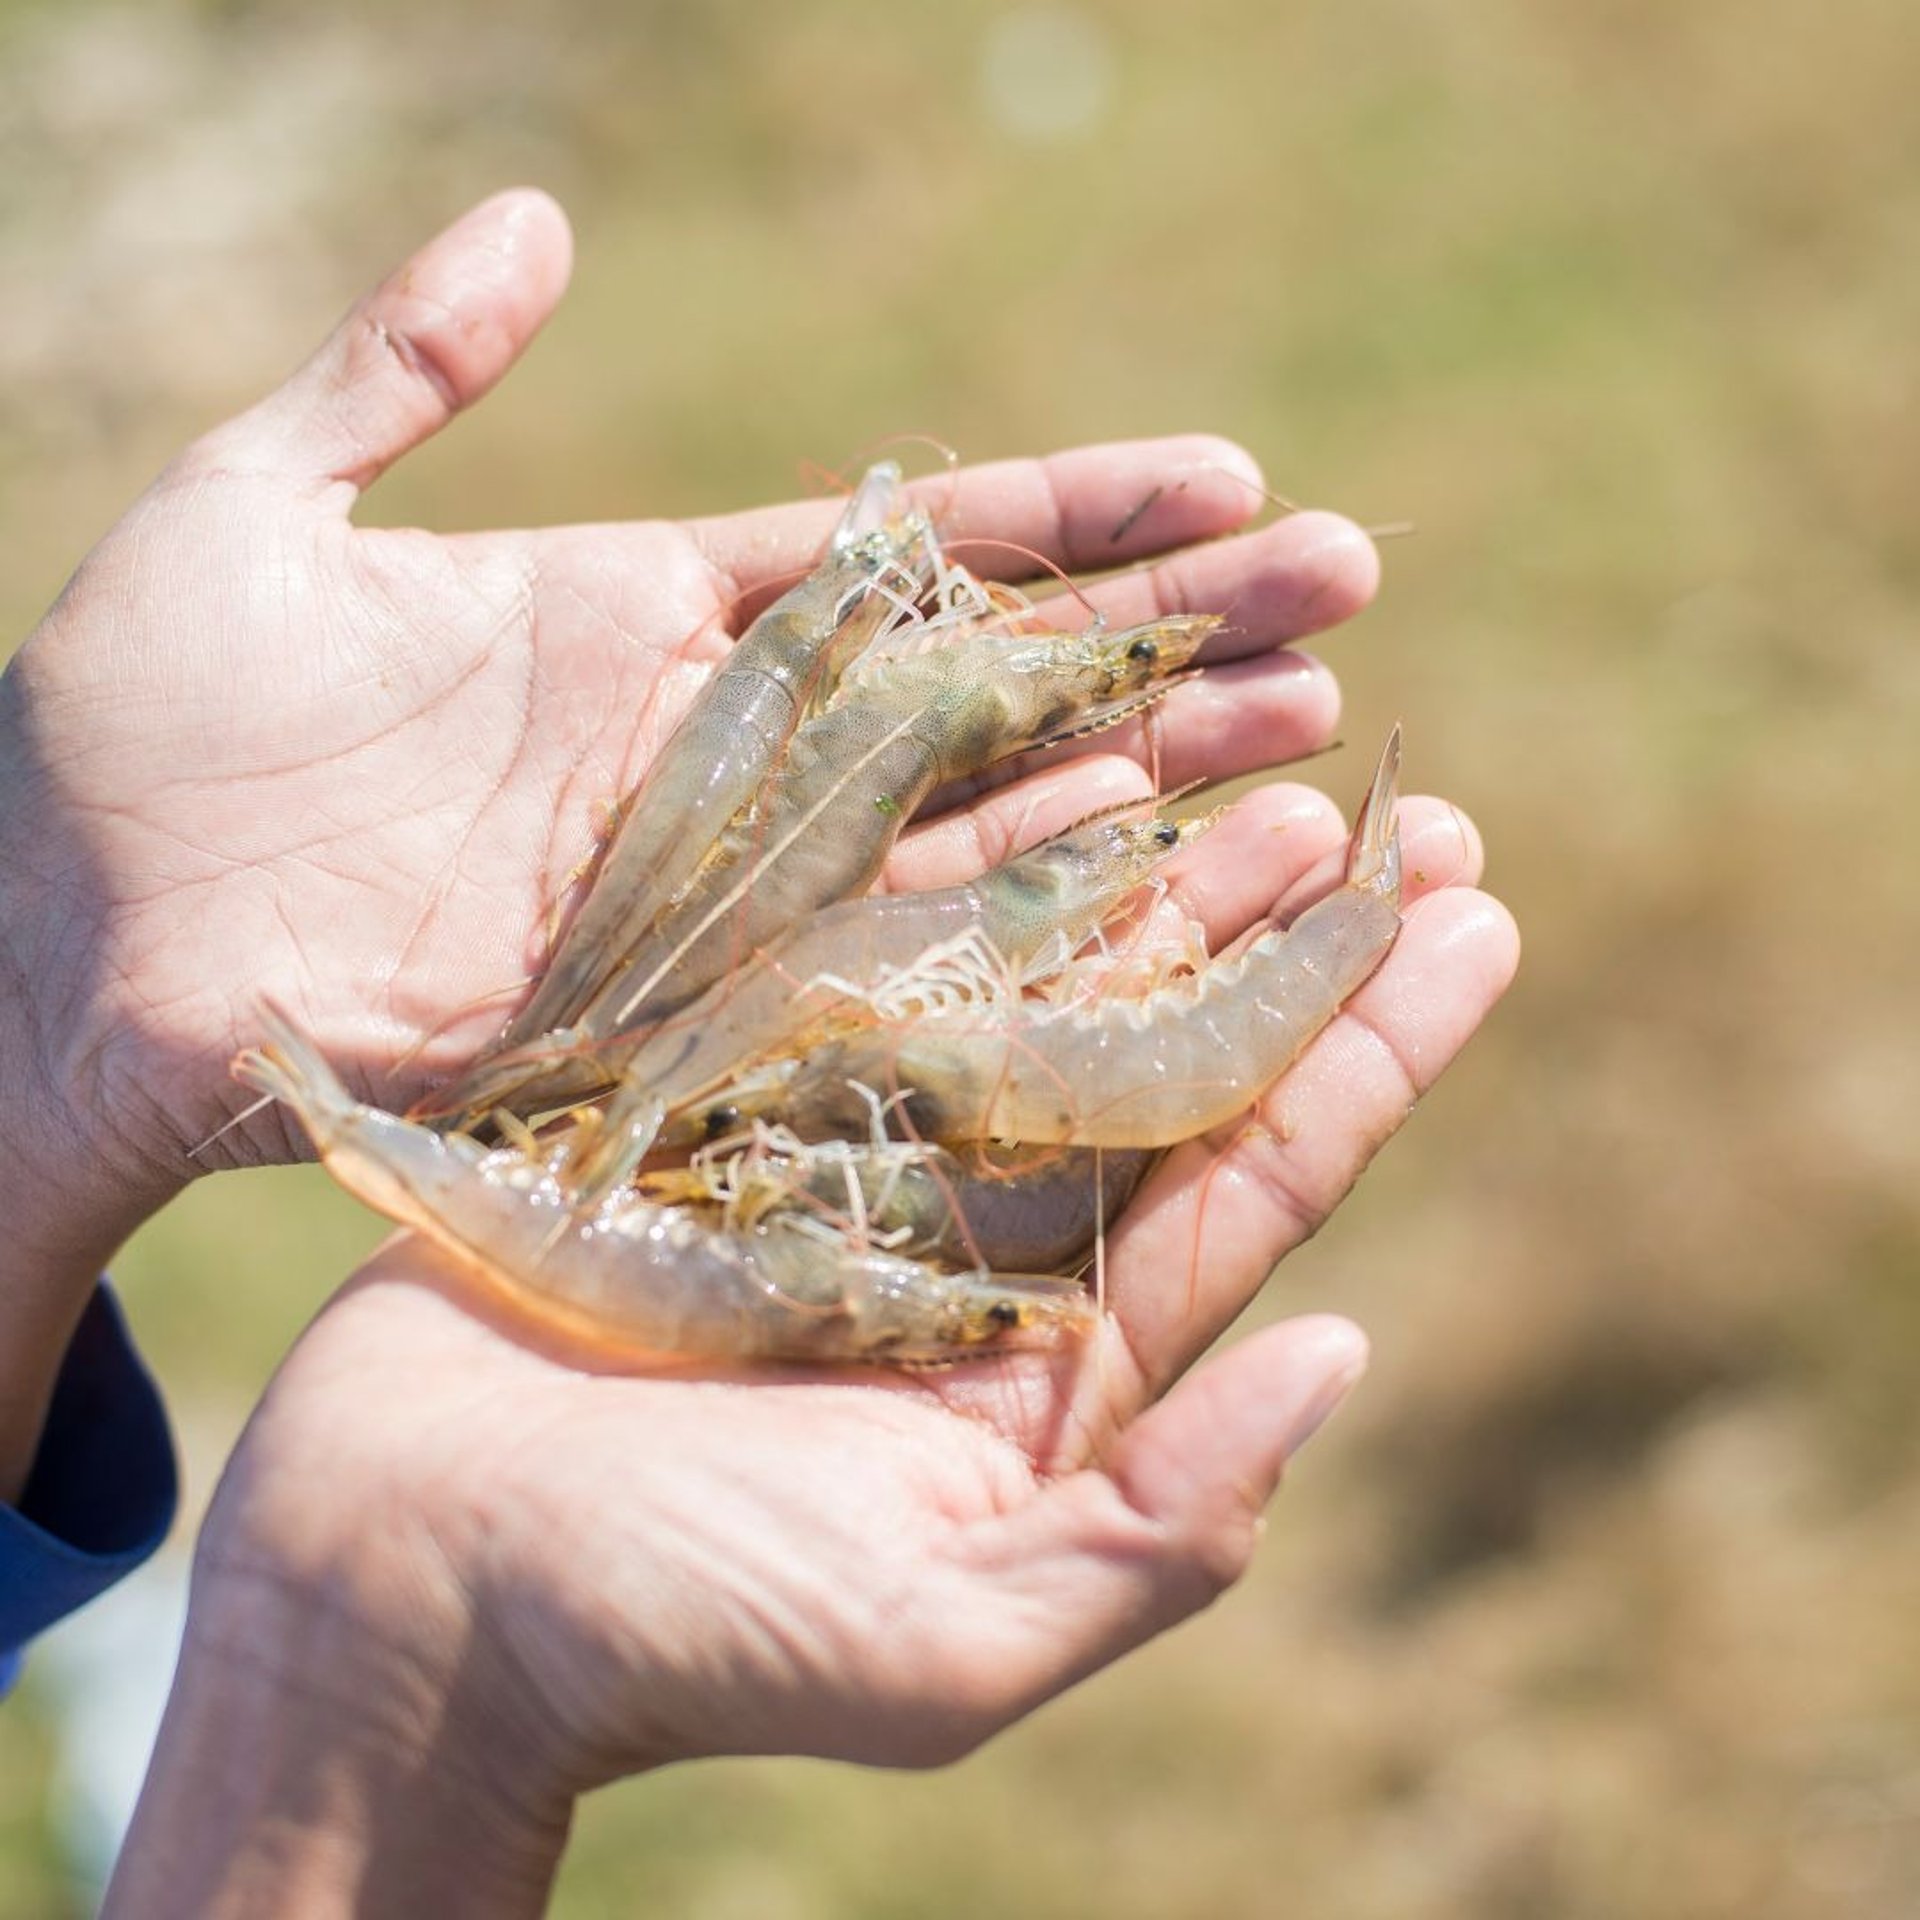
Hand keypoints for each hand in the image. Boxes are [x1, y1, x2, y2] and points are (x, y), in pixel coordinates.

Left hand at [0, 189, 1373, 1300]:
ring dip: (1148, 786)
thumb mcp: (252, 507)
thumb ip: (400, 369)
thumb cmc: (124, 739)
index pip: (908, 552)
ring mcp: (716, 898)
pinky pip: (882, 974)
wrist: (51, 962)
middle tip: (1343, 598)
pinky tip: (1162, 898)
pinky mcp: (683, 1020)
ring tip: (1313, 744)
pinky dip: (1021, 940)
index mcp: (647, 622)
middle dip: (1170, 641)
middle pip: (989, 687)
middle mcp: (718, 763)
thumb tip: (543, 221)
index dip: (1070, 515)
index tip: (1228, 478)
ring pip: (977, 831)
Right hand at [107, 792, 1516, 1915]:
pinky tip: (1031, 777)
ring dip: (1144, 876)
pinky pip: (865, 960)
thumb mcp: (942, 1636)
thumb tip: (1348, 1356)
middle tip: (1399, 811)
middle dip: (1286, 939)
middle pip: (1168, 1062)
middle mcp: (976, 1247)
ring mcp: (853, 1162)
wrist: (402, 1586)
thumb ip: (1158, 1522)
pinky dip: (951, 868)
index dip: (1370, 1049)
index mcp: (1057, 1365)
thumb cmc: (672, 1638)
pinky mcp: (731, 1101)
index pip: (1251, 1183)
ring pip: (1030, 989)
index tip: (1477, 919)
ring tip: (1254, 767)